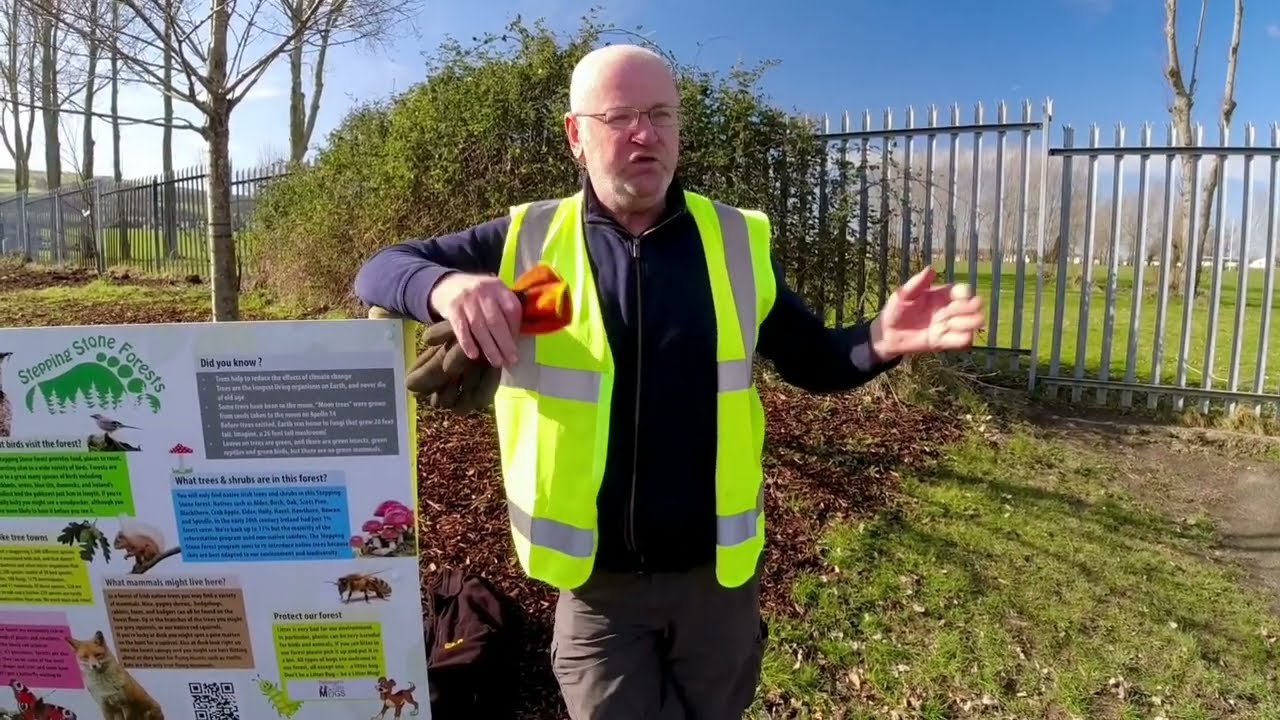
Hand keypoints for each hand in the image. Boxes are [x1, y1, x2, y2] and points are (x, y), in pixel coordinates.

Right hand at [428, 272, 522, 366]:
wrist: (449, 285)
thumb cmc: (479, 296)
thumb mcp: (494, 294)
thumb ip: (505, 310)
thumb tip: (515, 339)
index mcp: (498, 287)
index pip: (512, 309)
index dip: (515, 329)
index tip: (517, 345)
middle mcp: (483, 291)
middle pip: (496, 321)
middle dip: (505, 344)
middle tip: (511, 360)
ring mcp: (466, 299)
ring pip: (479, 327)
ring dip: (489, 348)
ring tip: (497, 362)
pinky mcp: (452, 308)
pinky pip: (461, 329)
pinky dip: (468, 343)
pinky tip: (474, 355)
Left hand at [869, 266, 985, 359]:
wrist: (888, 334)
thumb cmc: (895, 310)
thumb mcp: (902, 295)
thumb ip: (916, 283)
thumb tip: (930, 269)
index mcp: (942, 294)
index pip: (964, 290)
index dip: (965, 294)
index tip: (956, 298)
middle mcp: (950, 309)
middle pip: (975, 306)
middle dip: (969, 308)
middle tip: (952, 312)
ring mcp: (949, 325)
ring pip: (974, 323)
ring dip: (967, 324)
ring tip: (949, 325)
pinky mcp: (945, 341)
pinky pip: (964, 341)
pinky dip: (962, 339)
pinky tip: (945, 337)